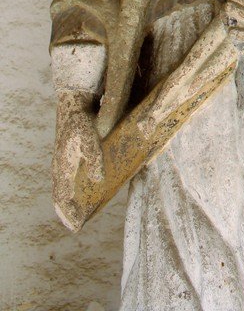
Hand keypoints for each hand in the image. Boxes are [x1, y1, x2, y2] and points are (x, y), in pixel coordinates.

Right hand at [52, 91, 103, 228]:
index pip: (62, 198)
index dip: (68, 214)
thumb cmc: (81, 121)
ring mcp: (60, 162)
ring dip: (65, 201)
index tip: (75, 227)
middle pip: (59, 196)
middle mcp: (58, 167)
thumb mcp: (90, 139)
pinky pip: (63, 179)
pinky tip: (77, 189)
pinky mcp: (64, 156)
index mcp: (62, 167)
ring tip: (76, 212)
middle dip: (66, 211)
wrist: (73, 102)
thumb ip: (94, 159)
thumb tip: (98, 180)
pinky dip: (66, 189)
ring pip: (60, 188)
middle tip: (75, 224)